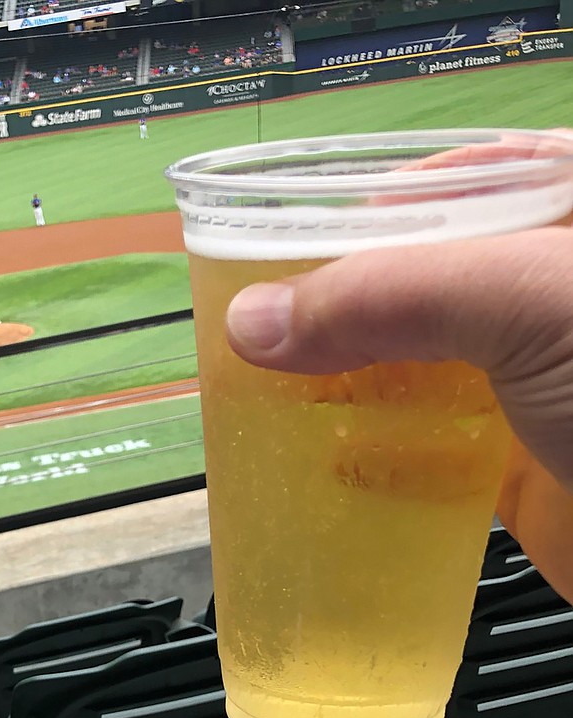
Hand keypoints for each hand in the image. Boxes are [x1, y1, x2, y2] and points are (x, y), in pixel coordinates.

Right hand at [225, 226, 572, 601]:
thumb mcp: (526, 300)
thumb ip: (385, 296)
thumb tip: (253, 322)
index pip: (467, 176)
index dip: (376, 203)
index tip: (295, 240)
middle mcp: (558, 294)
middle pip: (432, 279)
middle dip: (349, 303)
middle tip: (271, 323)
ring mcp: (546, 382)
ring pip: (428, 366)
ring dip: (353, 383)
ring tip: (276, 389)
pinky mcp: (530, 463)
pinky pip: (437, 450)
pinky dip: (381, 459)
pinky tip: (331, 463)